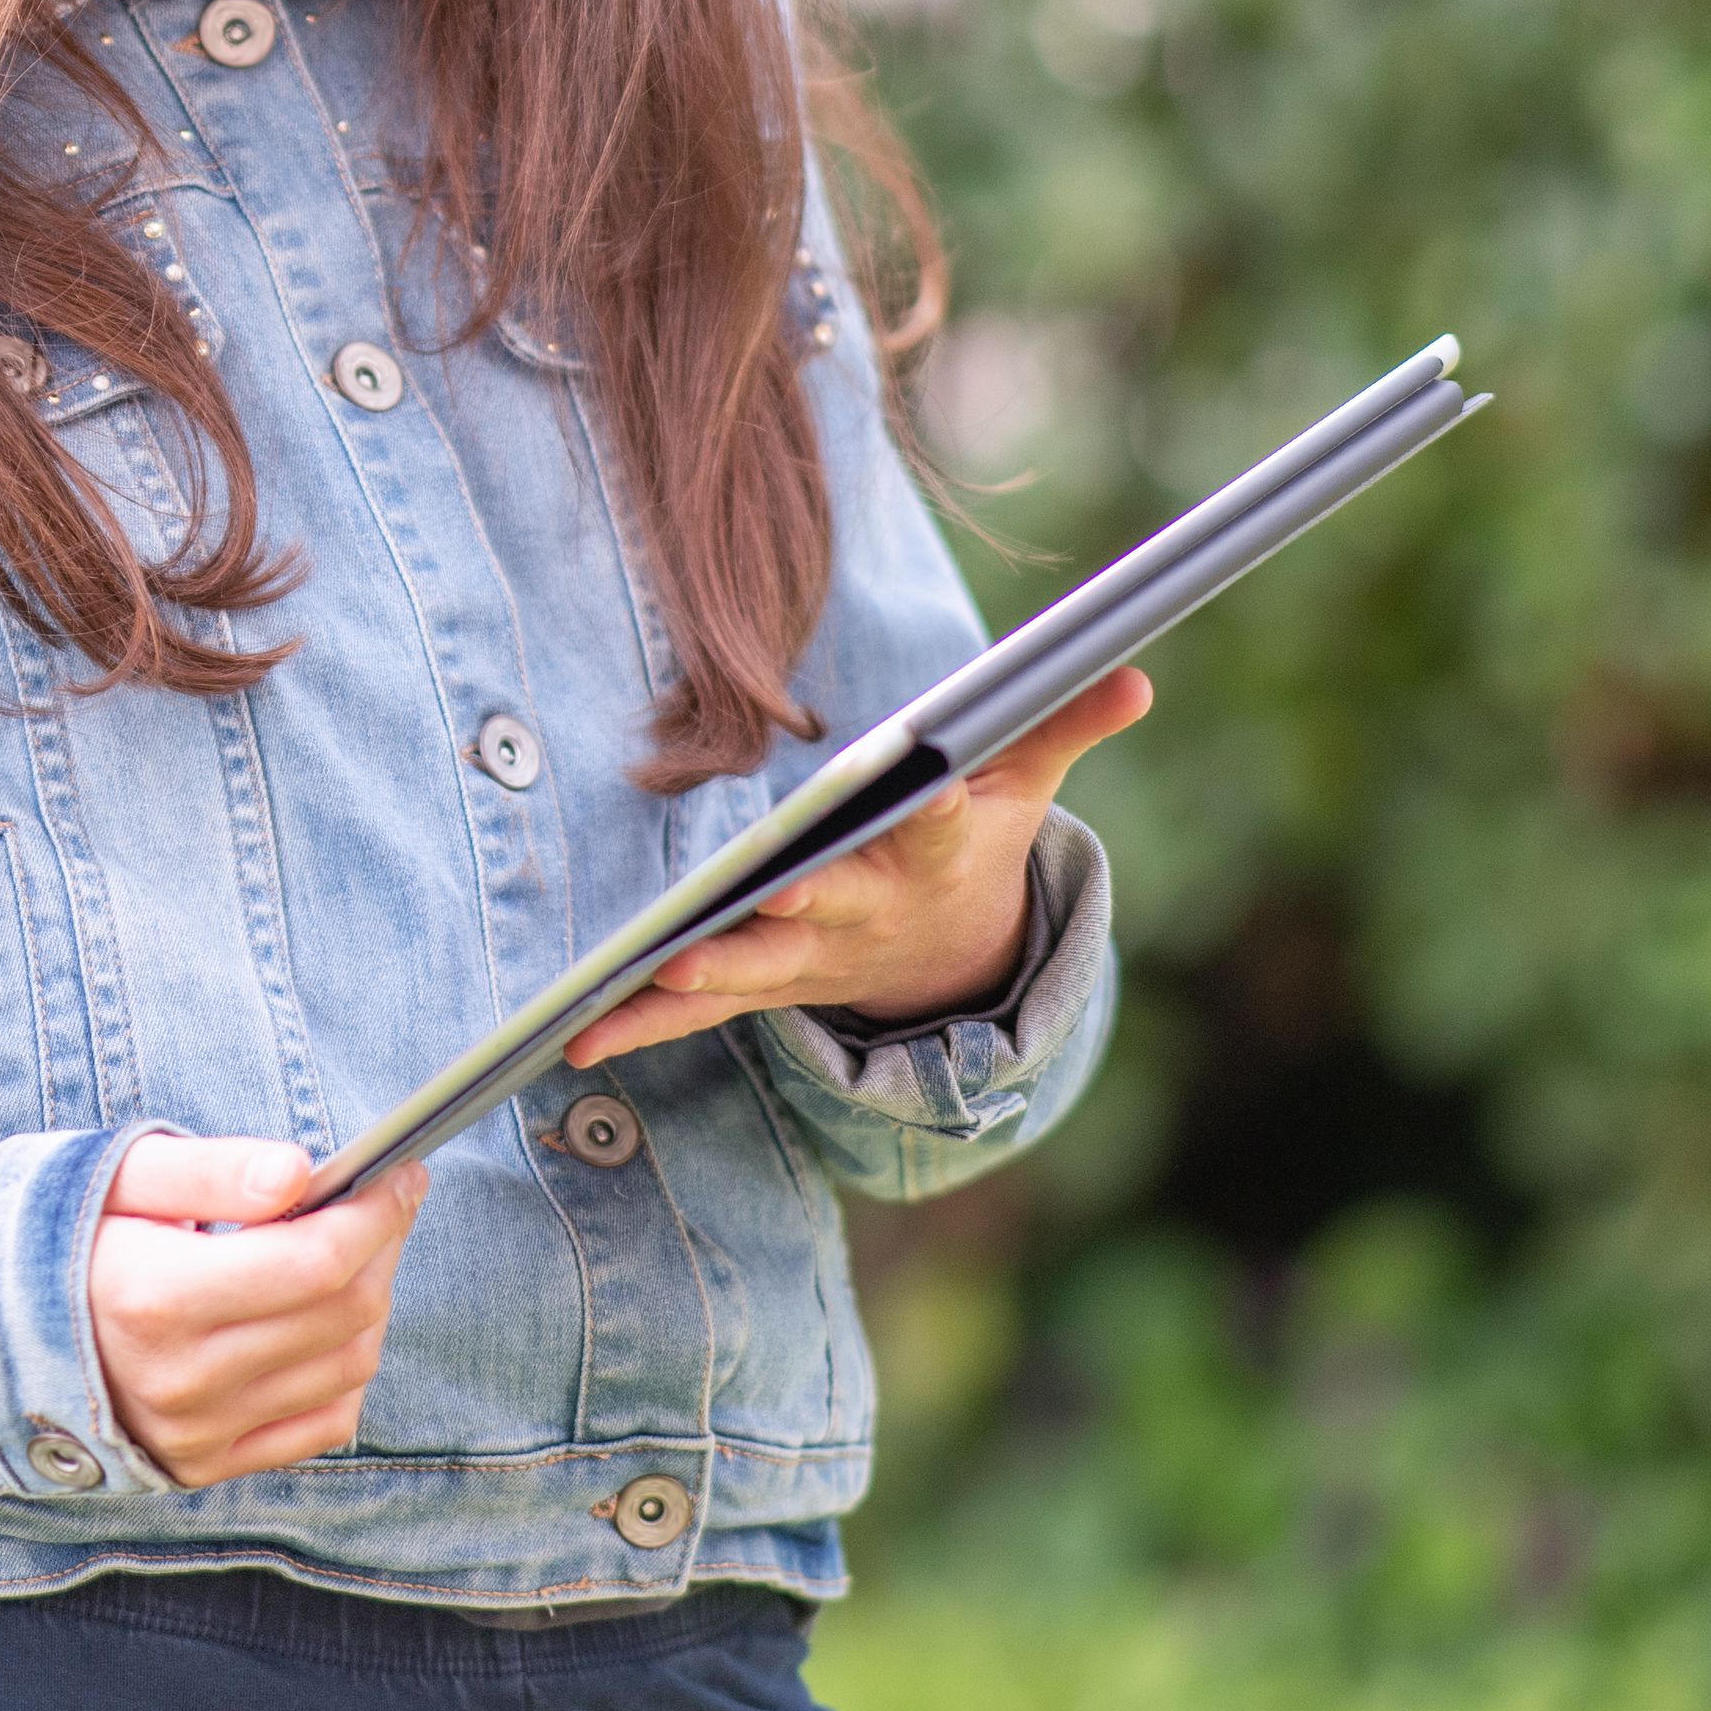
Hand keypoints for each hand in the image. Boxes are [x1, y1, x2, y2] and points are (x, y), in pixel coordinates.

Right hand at [85, 1138, 428, 1487]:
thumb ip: (211, 1169)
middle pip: (343, 1314)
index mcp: (155, 1295)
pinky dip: (346, 1370)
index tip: (399, 1174)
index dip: (377, 1214)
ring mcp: (195, 1431)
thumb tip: (299, 1171)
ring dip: (371, 1303)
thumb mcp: (120, 1176)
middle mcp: (179, 1377)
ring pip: (346, 1368)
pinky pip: (322, 1424)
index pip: (314, 1261)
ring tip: (351, 1254)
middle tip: (382, 1202)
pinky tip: (325, 1325)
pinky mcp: (204, 1463)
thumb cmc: (62, 1236)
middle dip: (383, 1247)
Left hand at [555, 665, 1148, 1068]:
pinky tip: (576, 1038)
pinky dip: (642, 1022)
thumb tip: (1135, 673)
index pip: (932, 823)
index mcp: (927, 854)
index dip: (928, 802)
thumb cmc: (970, 840)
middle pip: (830, 905)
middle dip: (799, 903)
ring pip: (757, 968)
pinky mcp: (763, 983)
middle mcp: (865, 910)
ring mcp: (811, 955)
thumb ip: (1061, 726)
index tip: (921, 781)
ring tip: (655, 975)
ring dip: (708, 974)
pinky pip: (697, 1010)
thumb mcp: (1020, 783)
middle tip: (768, 900)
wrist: (948, 954)